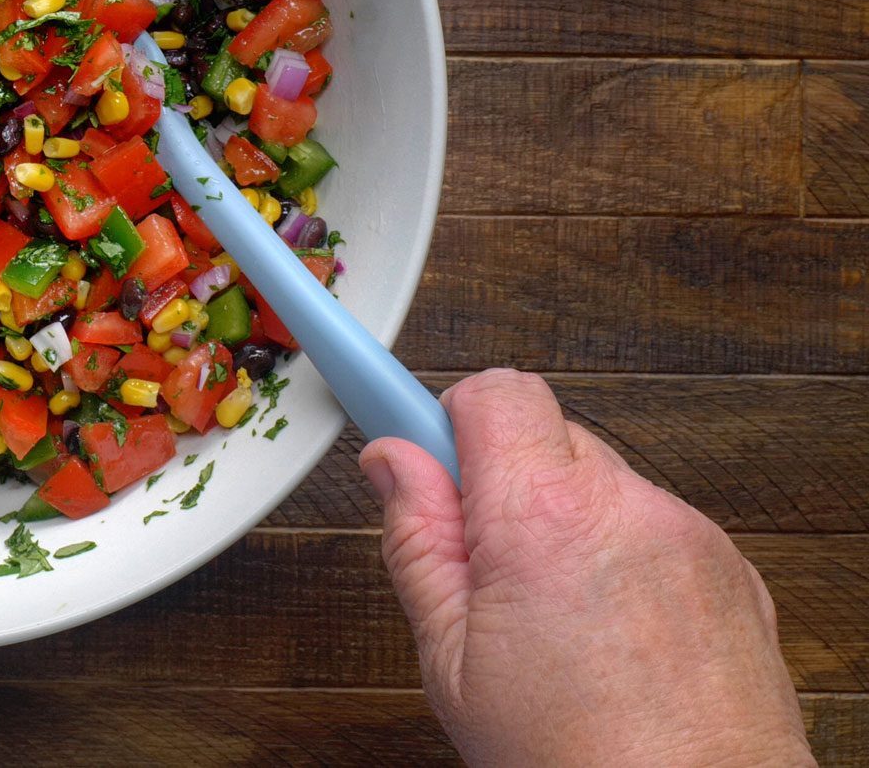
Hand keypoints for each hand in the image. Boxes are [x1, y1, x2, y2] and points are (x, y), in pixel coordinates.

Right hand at [362, 369, 810, 766]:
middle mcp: (626, 507)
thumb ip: (416, 541)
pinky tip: (608, 632)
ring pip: (600, 483)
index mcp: (544, 518)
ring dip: (567, 522)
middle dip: (504, 482)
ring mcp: (689, 534)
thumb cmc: (580, 760)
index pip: (491, 392)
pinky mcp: (731, 568)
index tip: (411, 428)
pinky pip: (654, 528)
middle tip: (482, 561)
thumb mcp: (451, 661)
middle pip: (545, 435)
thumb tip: (393, 465)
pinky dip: (623, 559)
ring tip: (553, 616)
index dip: (446, 417)